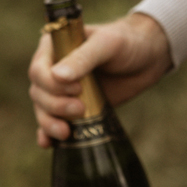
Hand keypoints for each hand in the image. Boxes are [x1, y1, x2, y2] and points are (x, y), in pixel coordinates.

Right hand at [28, 13, 172, 147]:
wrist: (147, 57)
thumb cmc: (125, 42)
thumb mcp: (106, 44)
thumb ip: (83, 59)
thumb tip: (57, 76)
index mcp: (54, 48)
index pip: (38, 71)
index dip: (52, 85)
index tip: (77, 89)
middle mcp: (52, 69)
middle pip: (39, 93)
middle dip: (55, 106)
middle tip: (80, 109)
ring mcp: (61, 90)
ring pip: (43, 110)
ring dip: (50, 123)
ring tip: (66, 132)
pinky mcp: (72, 107)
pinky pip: (53, 121)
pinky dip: (47, 133)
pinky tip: (49, 143)